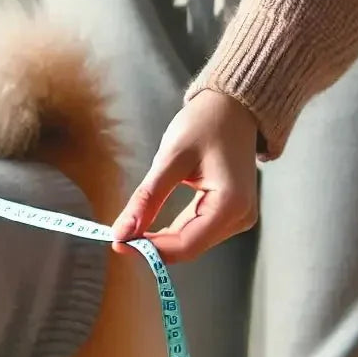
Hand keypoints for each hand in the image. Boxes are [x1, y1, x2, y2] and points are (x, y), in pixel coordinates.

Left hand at [112, 90, 258, 262]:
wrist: (232, 107)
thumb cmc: (205, 124)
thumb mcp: (171, 160)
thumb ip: (147, 199)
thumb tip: (121, 232)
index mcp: (230, 205)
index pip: (185, 245)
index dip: (150, 250)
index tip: (117, 243)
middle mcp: (240, 217)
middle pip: (189, 247)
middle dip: (152, 246)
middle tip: (117, 236)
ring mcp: (237, 216)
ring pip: (191, 243)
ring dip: (159, 240)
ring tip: (129, 230)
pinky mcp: (229, 212)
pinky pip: (196, 231)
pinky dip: (171, 231)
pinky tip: (148, 225)